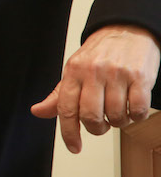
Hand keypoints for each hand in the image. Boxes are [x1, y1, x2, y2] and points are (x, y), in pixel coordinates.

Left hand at [30, 24, 159, 152]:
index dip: (68, 133)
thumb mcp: (74, 70)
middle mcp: (93, 72)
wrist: (126, 29)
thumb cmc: (99, 53)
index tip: (74, 147)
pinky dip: (136, 116)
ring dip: (118, 122)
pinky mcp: (139, 77)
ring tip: (118, 111)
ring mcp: (117, 74)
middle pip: (91, 117)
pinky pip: (138, 110)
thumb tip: (37, 111)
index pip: (66, 109)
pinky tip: (132, 107)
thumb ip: (59, 94)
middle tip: (101, 125)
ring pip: (116, 116)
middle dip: (96, 129)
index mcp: (73, 71)